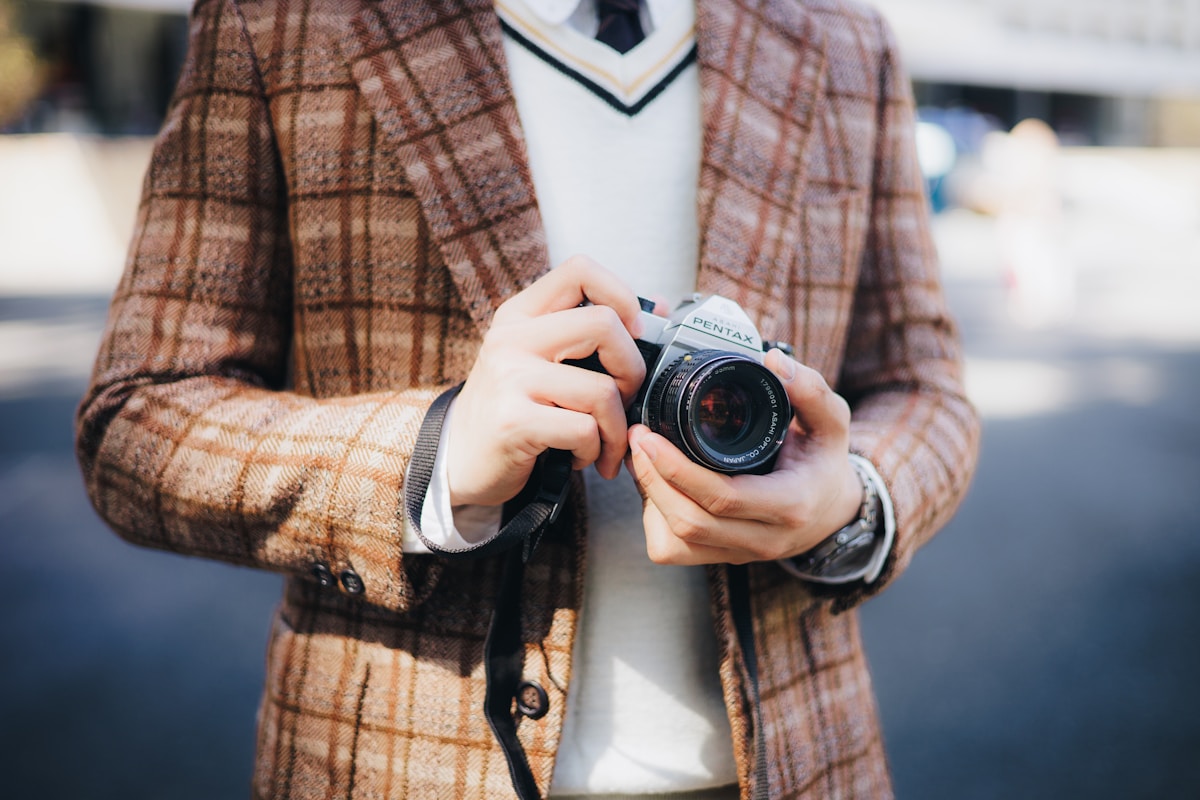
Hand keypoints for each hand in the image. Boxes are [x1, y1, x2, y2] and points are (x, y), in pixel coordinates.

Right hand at [446, 256, 645, 506]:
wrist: (458, 460)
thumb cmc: (512, 408)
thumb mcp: (538, 359)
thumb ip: (588, 333)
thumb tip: (660, 307)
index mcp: (521, 315)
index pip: (580, 269)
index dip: (622, 295)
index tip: (634, 332)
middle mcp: (511, 339)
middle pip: (603, 324)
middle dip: (632, 370)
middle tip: (624, 399)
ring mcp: (509, 379)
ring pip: (602, 390)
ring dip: (616, 428)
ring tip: (604, 444)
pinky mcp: (513, 422)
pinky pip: (584, 431)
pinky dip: (595, 452)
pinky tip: (580, 458)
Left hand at [626, 349, 862, 564]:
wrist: (835, 511)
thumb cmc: (825, 462)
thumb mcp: (832, 422)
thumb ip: (810, 390)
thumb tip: (774, 361)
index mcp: (790, 504)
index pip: (723, 497)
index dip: (677, 469)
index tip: (650, 436)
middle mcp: (765, 538)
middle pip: (691, 522)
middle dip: (653, 480)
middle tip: (638, 438)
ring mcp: (742, 554)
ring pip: (678, 543)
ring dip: (651, 500)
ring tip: (641, 459)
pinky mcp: (724, 559)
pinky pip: (677, 551)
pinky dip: (657, 521)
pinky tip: (656, 489)